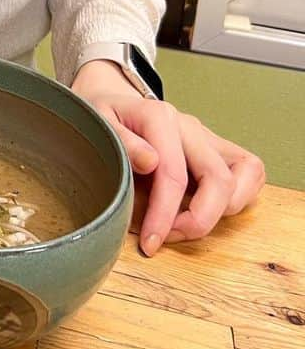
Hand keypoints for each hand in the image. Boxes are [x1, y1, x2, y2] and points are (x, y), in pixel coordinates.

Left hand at [72, 60, 264, 255]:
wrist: (109, 105)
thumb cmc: (102, 120)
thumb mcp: (97, 124)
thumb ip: (122, 141)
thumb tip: (151, 161)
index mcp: (159, 117)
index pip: (173, 174)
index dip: (164, 216)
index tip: (149, 243)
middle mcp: (190, 126)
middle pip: (218, 178)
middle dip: (198, 220)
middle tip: (167, 238)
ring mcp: (207, 137)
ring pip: (246, 172)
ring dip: (224, 210)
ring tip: (186, 226)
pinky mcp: (218, 148)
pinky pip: (250, 169)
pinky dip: (241, 196)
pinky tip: (210, 211)